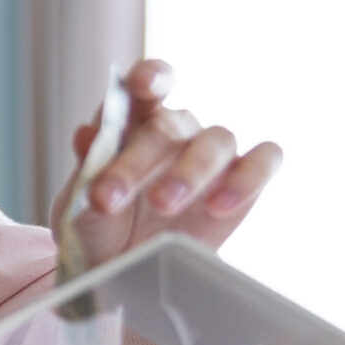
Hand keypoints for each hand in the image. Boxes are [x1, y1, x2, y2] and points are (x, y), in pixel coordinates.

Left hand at [56, 59, 282, 267]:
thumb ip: (86, 170)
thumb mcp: (81, 203)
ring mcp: (213, 150)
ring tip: (163, 204)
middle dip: (135, 163)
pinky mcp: (246, 177)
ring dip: (189, 172)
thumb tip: (84, 135)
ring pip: (216, 141)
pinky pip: (264, 161)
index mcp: (134, 118)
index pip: (148, 83)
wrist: (125, 266)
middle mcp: (177, 128)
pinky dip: (247, 179)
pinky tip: (219, 205)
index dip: (150, 77)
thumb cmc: (101, 225)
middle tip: (109, 198)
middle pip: (168, 128)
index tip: (141, 85)